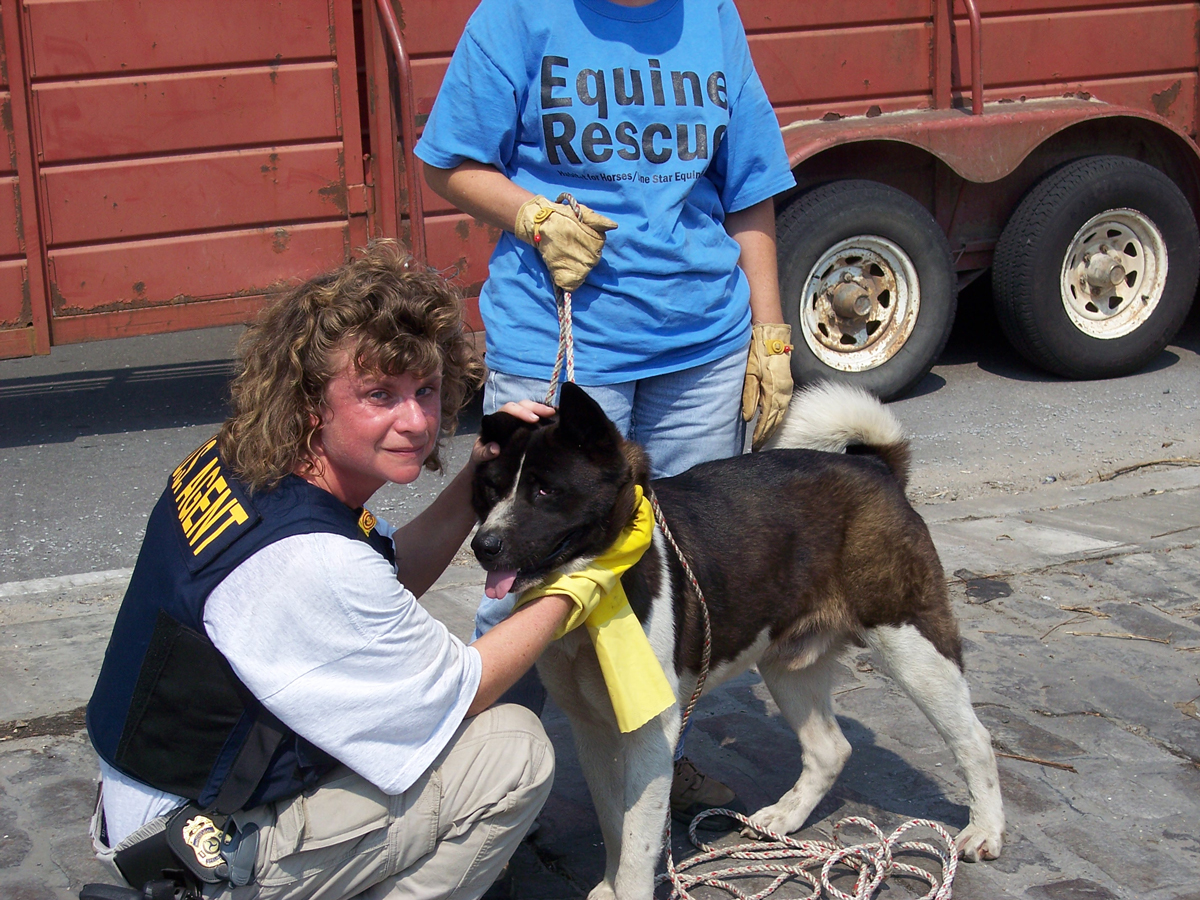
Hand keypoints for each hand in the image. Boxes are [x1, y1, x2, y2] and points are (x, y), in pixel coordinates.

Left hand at [469, 399, 554, 466]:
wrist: (484, 462)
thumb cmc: (481, 457)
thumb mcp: (479, 456)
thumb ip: (484, 453)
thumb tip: (495, 449)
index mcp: (496, 419)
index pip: (509, 409)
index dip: (522, 412)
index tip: (533, 420)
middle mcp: (508, 417)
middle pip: (522, 405)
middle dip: (536, 407)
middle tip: (549, 413)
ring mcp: (517, 422)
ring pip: (530, 409)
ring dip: (542, 410)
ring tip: (554, 413)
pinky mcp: (525, 428)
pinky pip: (535, 418)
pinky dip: (545, 416)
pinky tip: (556, 417)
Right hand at [514, 195, 616, 291]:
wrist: (540, 222)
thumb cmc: (562, 216)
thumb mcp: (583, 213)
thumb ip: (599, 220)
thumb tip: (614, 226)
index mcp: (597, 243)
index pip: (598, 249)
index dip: (588, 243)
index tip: (577, 236)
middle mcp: (589, 258)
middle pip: (592, 262)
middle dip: (583, 254)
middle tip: (569, 245)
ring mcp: (577, 268)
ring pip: (583, 272)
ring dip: (576, 266)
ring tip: (565, 253)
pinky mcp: (563, 275)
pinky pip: (573, 285)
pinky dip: (570, 281)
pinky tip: (563, 267)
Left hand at [741, 323, 793, 449]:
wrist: (772, 334)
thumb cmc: (758, 351)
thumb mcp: (749, 372)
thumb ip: (749, 396)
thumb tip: (749, 417)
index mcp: (774, 390)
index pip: (768, 418)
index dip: (762, 433)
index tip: (756, 444)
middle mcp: (784, 392)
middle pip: (776, 418)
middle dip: (768, 433)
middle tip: (759, 445)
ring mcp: (787, 387)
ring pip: (781, 412)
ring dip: (773, 425)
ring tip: (765, 437)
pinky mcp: (786, 383)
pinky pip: (783, 404)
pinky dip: (777, 414)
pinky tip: (772, 420)